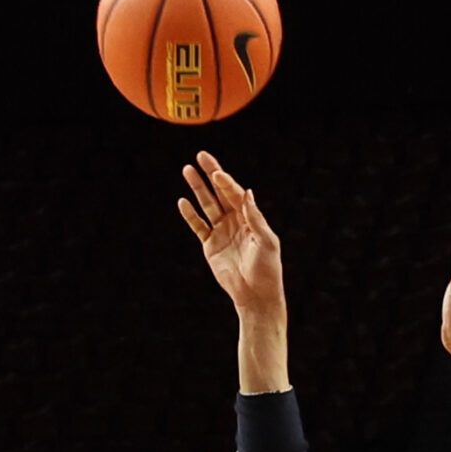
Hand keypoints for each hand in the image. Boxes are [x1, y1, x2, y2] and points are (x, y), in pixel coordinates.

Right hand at [177, 152, 283, 314]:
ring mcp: (222, 232)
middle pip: (220, 193)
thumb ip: (255, 217)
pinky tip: (182, 202)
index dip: (226, 183)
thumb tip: (247, 192)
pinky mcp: (210, 246)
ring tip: (187, 170)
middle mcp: (235, 221)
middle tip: (201, 156)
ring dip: (197, 188)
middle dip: (211, 174)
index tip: (217, 173)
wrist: (255, 295)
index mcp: (250, 218)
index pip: (236, 194)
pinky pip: (198, 226)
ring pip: (207, 205)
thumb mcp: (267, 242)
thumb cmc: (267, 269)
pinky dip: (190, 215)